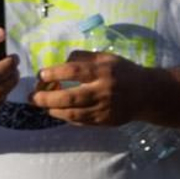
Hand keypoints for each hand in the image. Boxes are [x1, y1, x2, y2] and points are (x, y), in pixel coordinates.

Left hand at [29, 50, 160, 126]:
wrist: (147, 94)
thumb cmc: (124, 72)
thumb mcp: (108, 58)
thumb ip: (84, 57)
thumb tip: (60, 63)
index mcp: (104, 71)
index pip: (74, 71)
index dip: (54, 73)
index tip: (42, 74)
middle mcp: (104, 90)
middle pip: (69, 97)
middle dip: (46, 97)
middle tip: (32, 96)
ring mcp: (104, 108)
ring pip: (72, 113)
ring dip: (52, 110)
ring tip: (42, 105)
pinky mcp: (104, 121)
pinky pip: (80, 121)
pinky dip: (66, 117)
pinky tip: (59, 112)